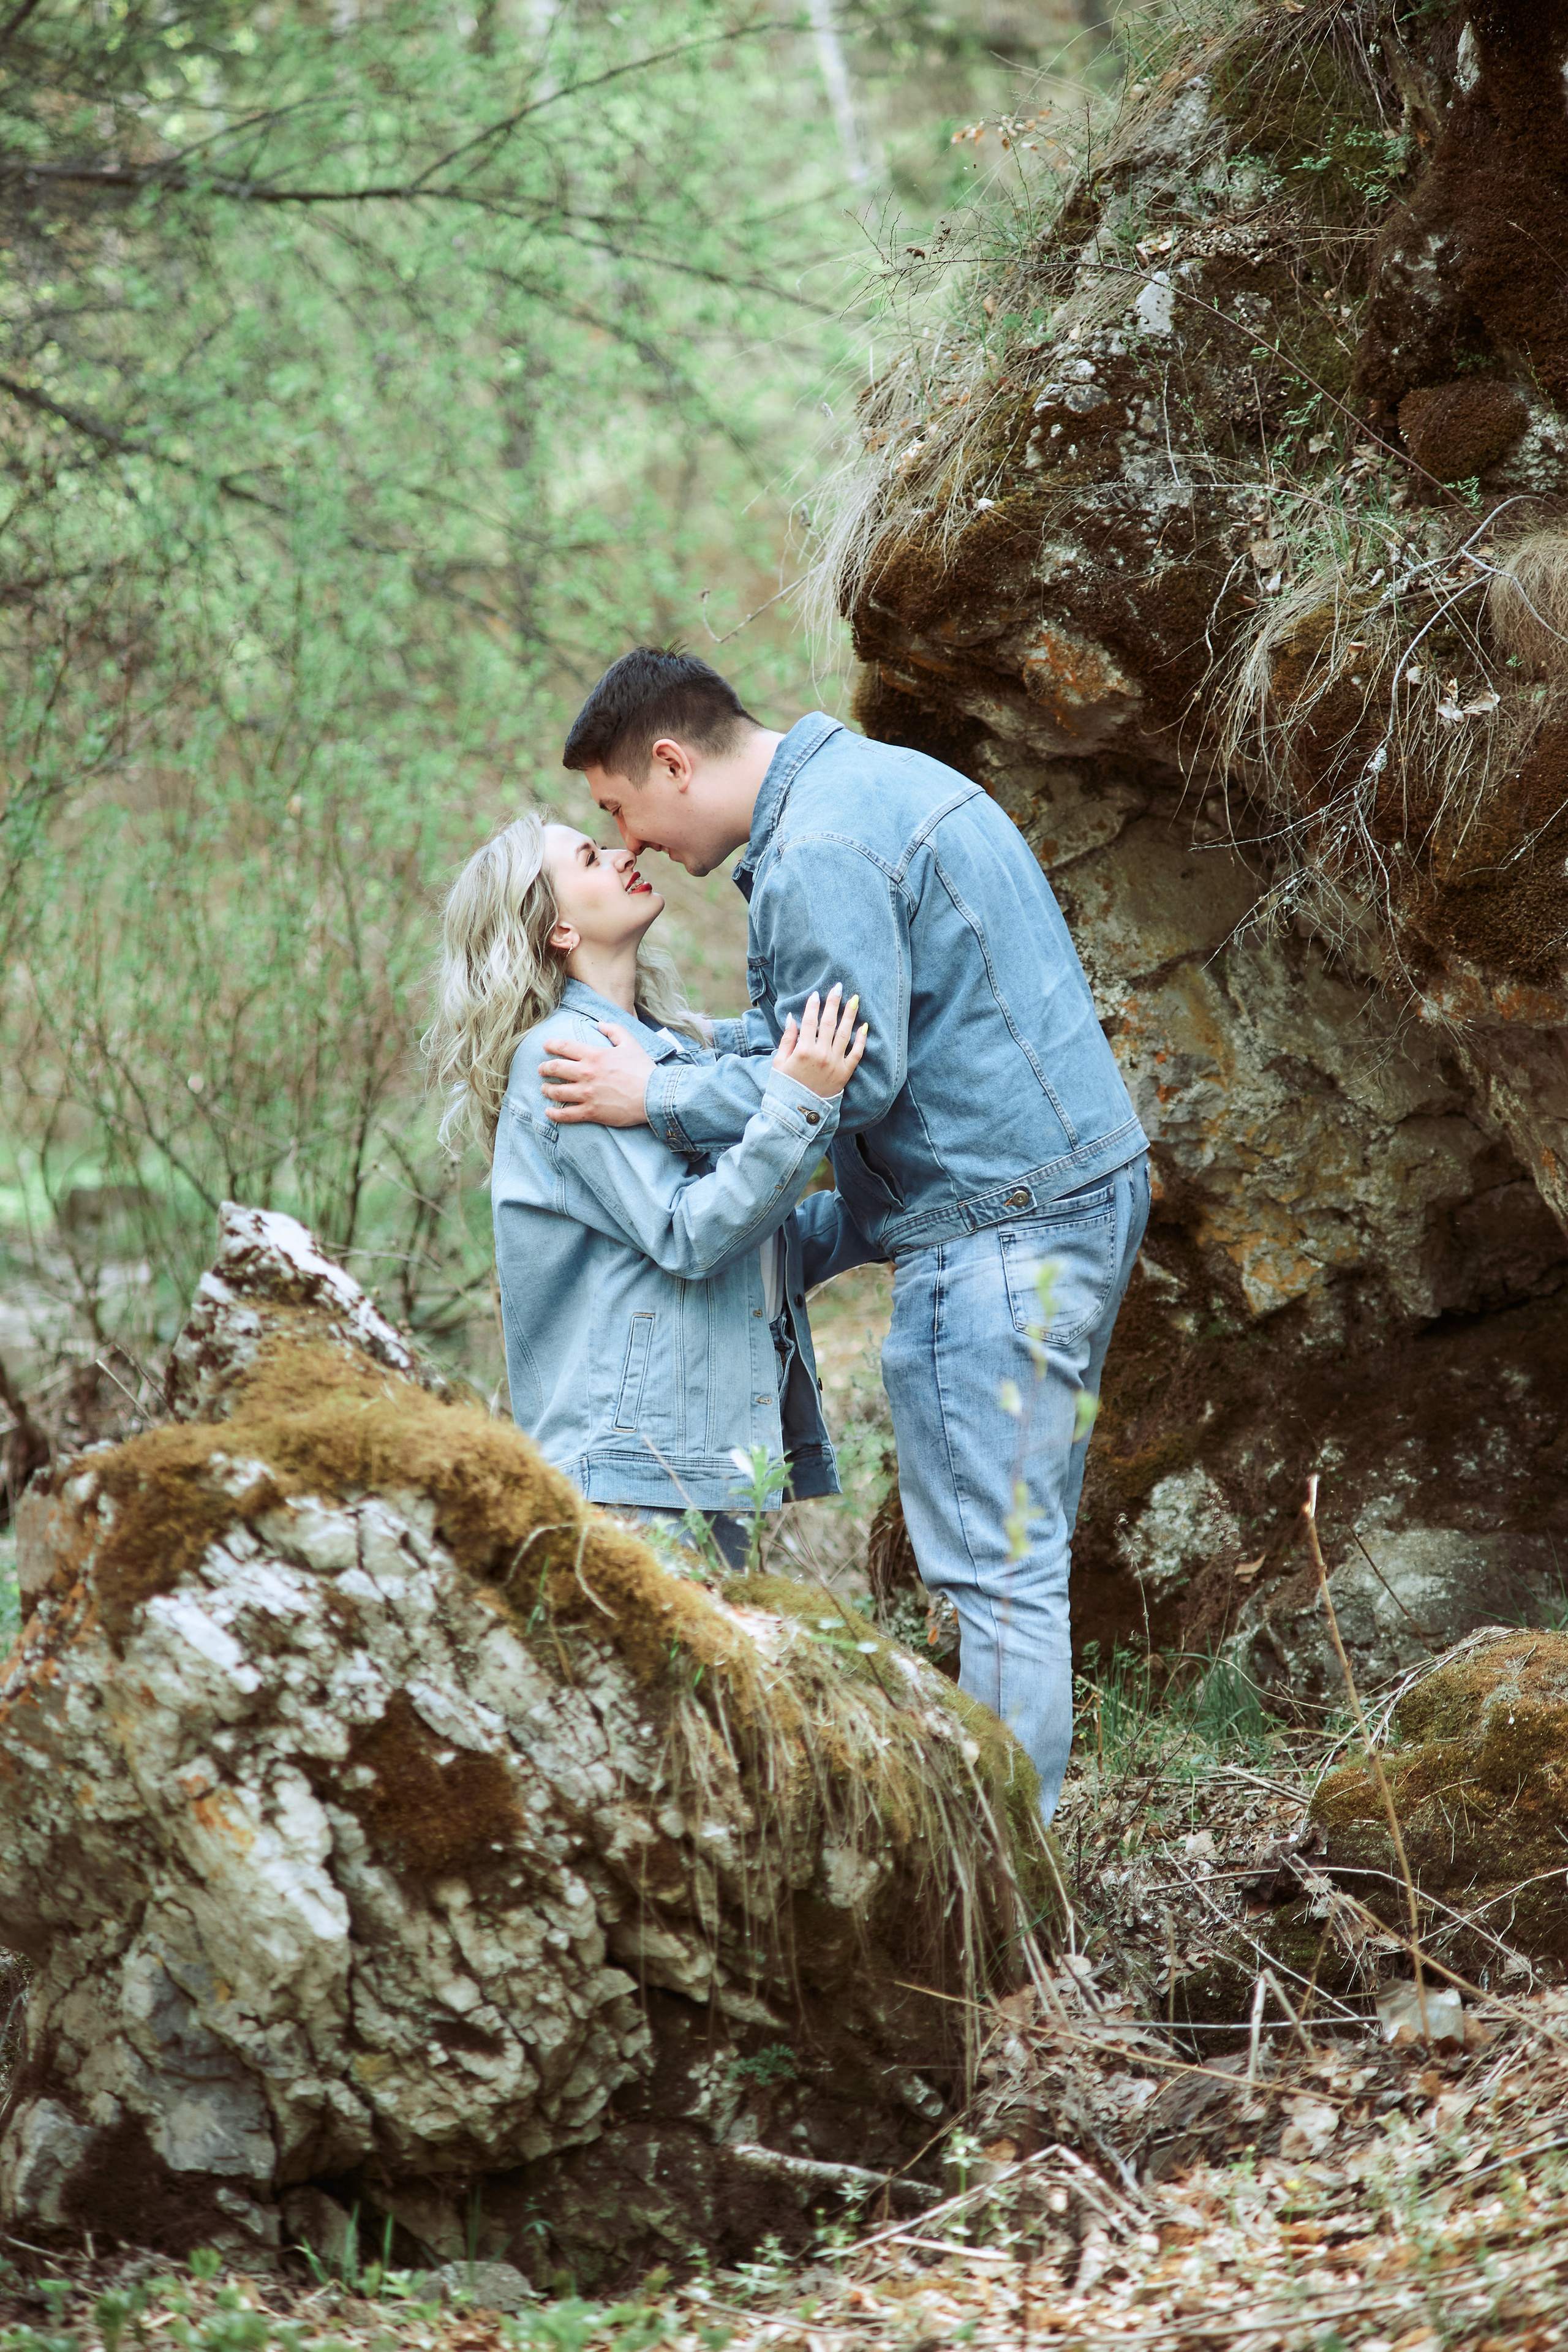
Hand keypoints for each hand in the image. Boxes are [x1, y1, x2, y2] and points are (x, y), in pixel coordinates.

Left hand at [540, 1022, 655, 1125]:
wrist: (654, 1096)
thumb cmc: (643, 1069)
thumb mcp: (630, 1043)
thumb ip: (614, 1030)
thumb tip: (600, 1024)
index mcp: (594, 1055)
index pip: (564, 1046)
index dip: (551, 1045)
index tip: (545, 1046)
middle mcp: (586, 1074)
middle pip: (555, 1068)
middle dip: (544, 1068)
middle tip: (542, 1069)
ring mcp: (587, 1094)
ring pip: (557, 1091)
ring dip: (547, 1089)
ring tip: (545, 1089)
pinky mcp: (591, 1112)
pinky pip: (566, 1114)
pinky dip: (555, 1114)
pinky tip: (549, 1112)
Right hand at [772, 985, 867, 1098]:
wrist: (797, 1113)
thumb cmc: (785, 1087)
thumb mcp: (779, 1062)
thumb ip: (787, 1039)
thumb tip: (792, 1018)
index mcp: (803, 1050)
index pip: (809, 1021)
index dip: (812, 1006)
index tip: (816, 994)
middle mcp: (821, 1054)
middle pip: (829, 1023)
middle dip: (834, 1003)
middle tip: (839, 987)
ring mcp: (835, 1063)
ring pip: (845, 1034)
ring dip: (850, 1015)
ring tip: (855, 1000)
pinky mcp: (845, 1073)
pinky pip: (856, 1054)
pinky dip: (862, 1040)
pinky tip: (865, 1027)